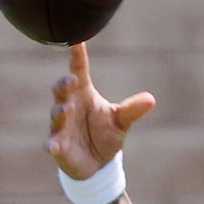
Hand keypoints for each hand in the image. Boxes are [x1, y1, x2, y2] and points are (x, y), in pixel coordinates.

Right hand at [47, 43, 153, 180]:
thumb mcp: (120, 121)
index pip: (78, 69)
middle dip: (64, 84)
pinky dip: (51, 144)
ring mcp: (61, 125)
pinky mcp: (57, 145)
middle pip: (62, 89)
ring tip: (68, 108)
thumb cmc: (105, 134)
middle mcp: (69, 105)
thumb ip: (132, 109)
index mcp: (84, 93)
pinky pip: (51, 143)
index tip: (76, 39)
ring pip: (56, 114)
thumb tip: (151, 99)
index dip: (77, 55)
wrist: (96, 163)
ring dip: (60, 111)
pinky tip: (52, 146)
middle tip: (72, 81)